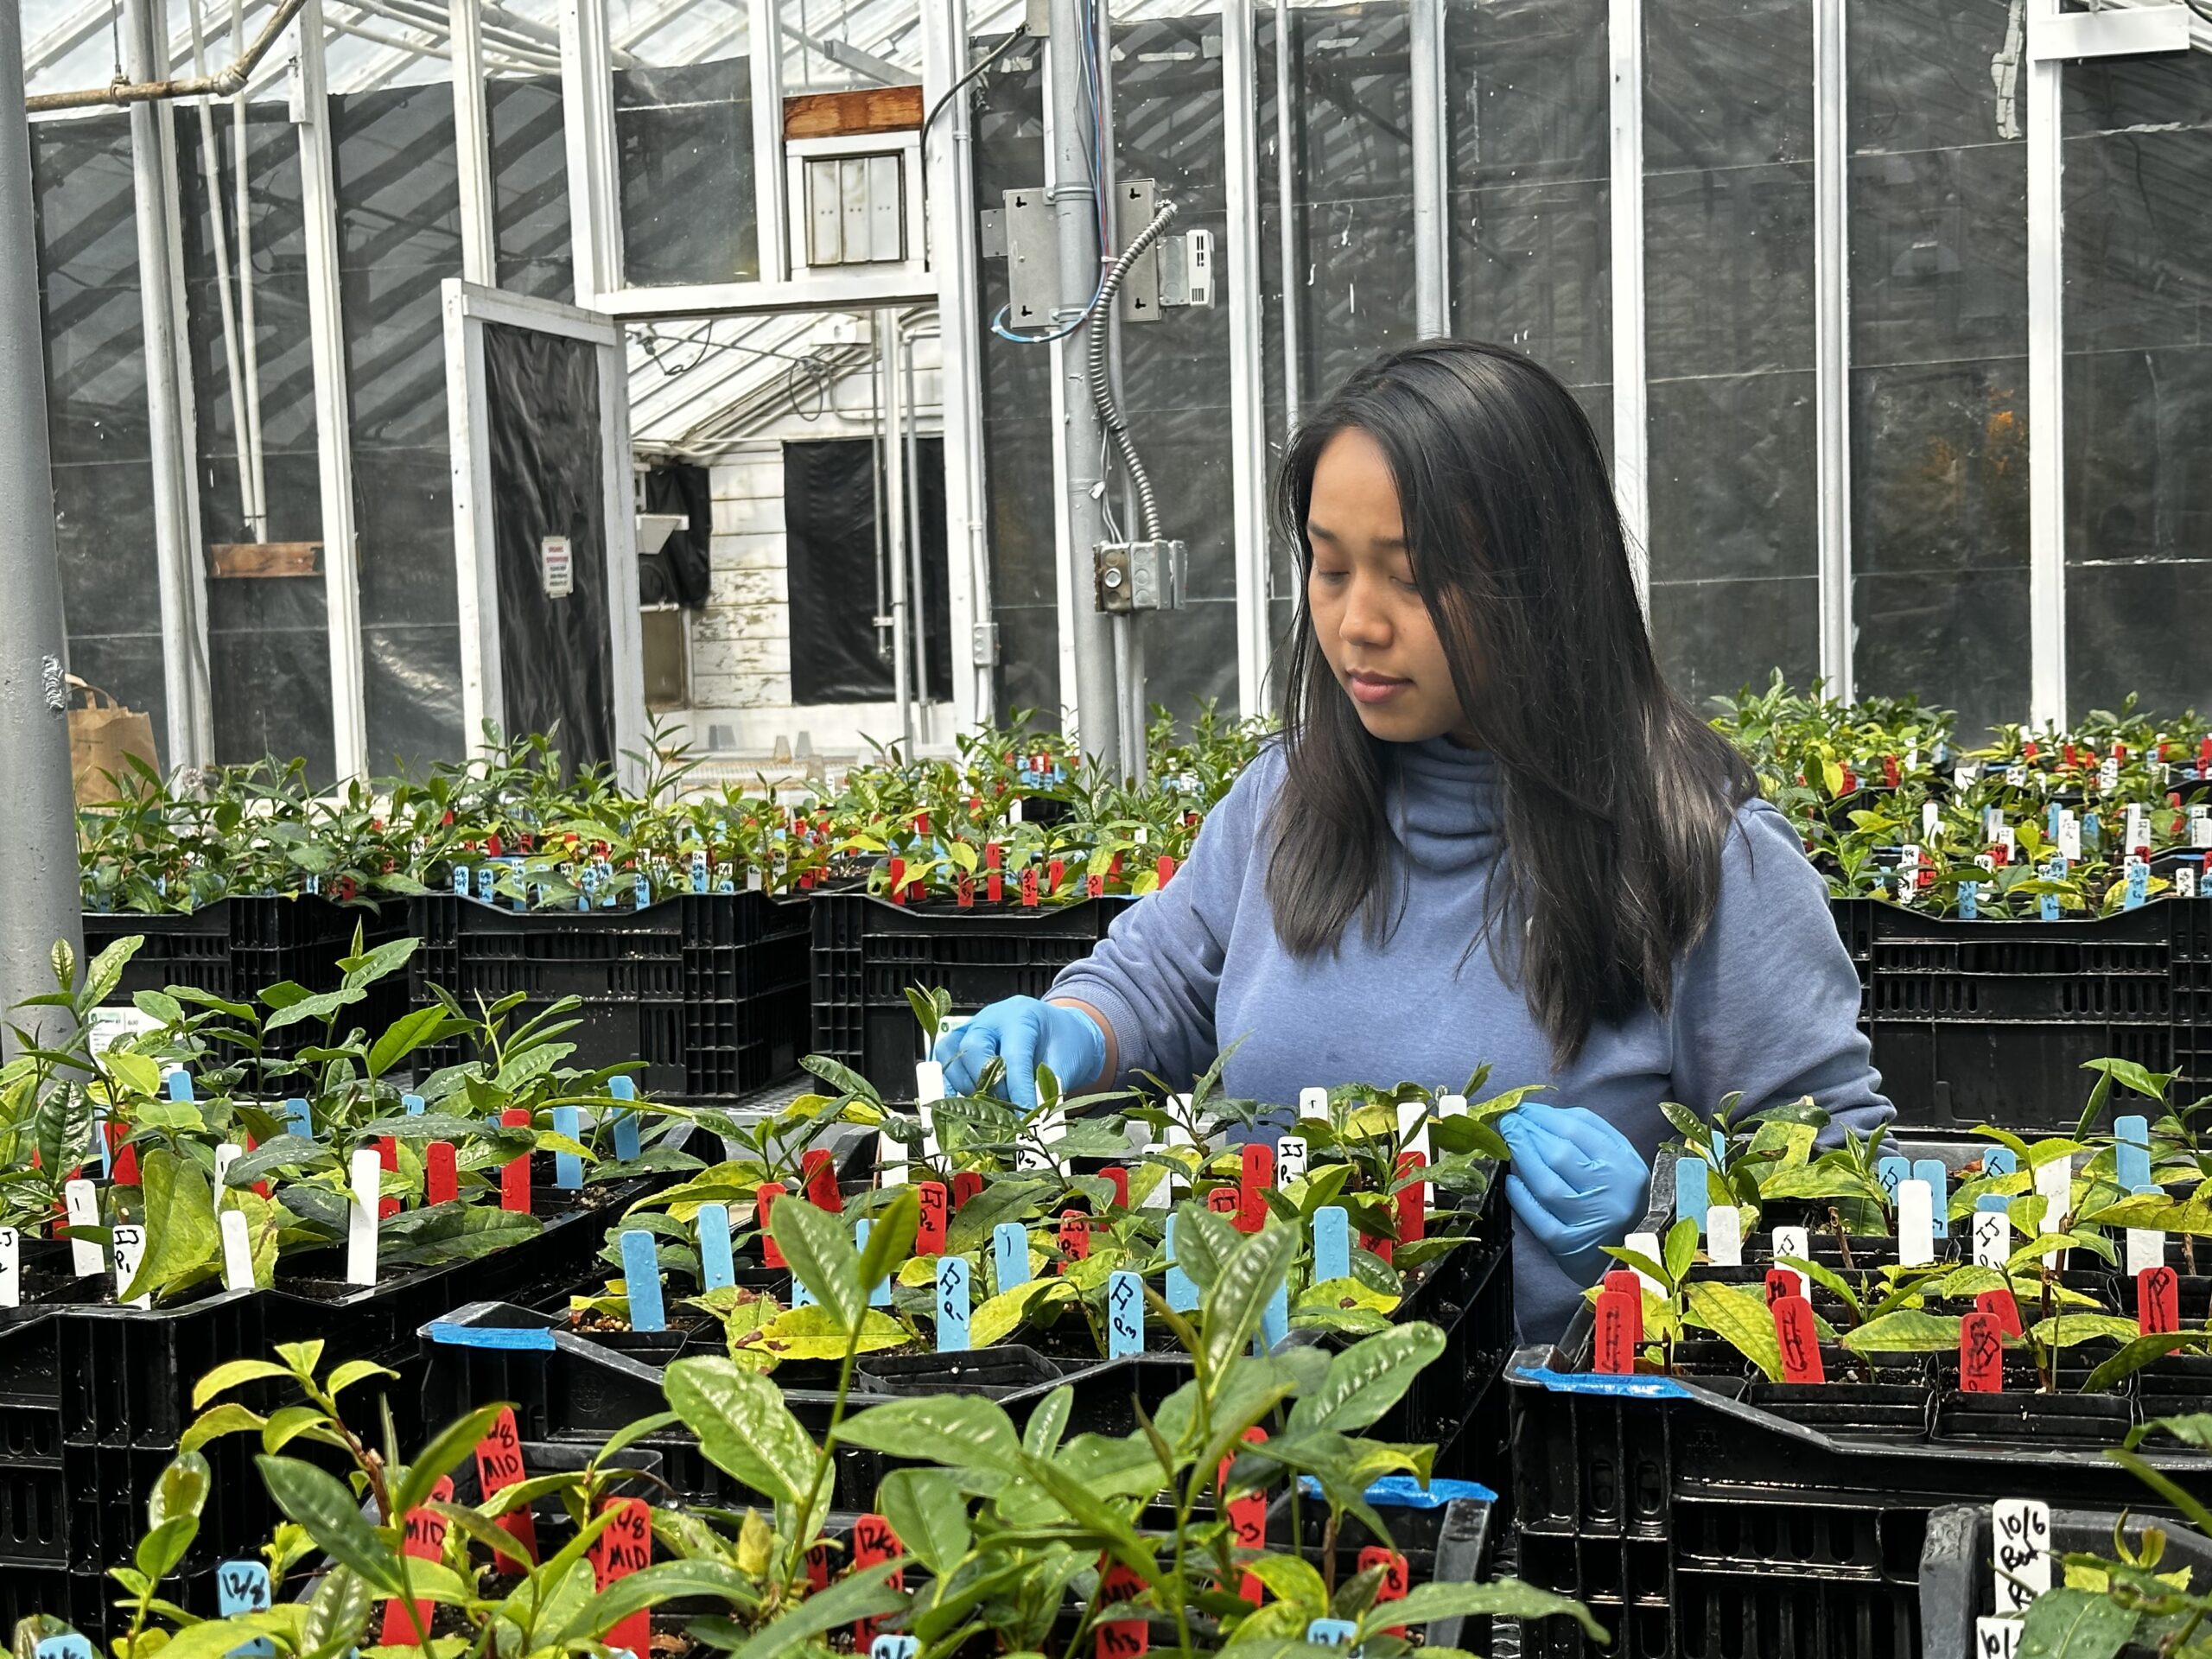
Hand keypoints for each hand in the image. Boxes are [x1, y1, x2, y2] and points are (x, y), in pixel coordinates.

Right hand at [933, 998, 1107, 1111]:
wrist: (1059, 1030)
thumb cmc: (1063, 1041)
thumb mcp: (1067, 1060)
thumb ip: (1050, 1087)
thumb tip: (1037, 1117)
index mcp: (1021, 1016)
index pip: (1013, 1055)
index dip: (1017, 1089)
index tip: (1025, 1118)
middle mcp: (991, 1018)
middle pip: (973, 1048)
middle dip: (987, 1086)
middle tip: (1006, 1111)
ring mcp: (972, 1027)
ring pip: (950, 1053)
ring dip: (965, 1085)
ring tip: (987, 1106)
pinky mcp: (961, 1040)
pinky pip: (945, 1060)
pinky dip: (951, 1084)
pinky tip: (966, 1104)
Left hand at [1498, 1103, 1649, 1280]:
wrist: (1631, 1250)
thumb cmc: (1619, 1196)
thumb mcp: (1620, 1160)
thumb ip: (1591, 1132)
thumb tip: (1546, 1115)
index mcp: (1624, 1166)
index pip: (1577, 1131)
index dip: (1543, 1117)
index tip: (1523, 1109)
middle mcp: (1610, 1194)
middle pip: (1560, 1155)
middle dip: (1528, 1133)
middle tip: (1508, 1121)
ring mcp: (1589, 1222)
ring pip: (1547, 1185)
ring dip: (1521, 1158)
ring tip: (1507, 1141)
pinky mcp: (1570, 1246)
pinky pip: (1539, 1219)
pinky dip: (1521, 1198)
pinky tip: (1510, 1180)